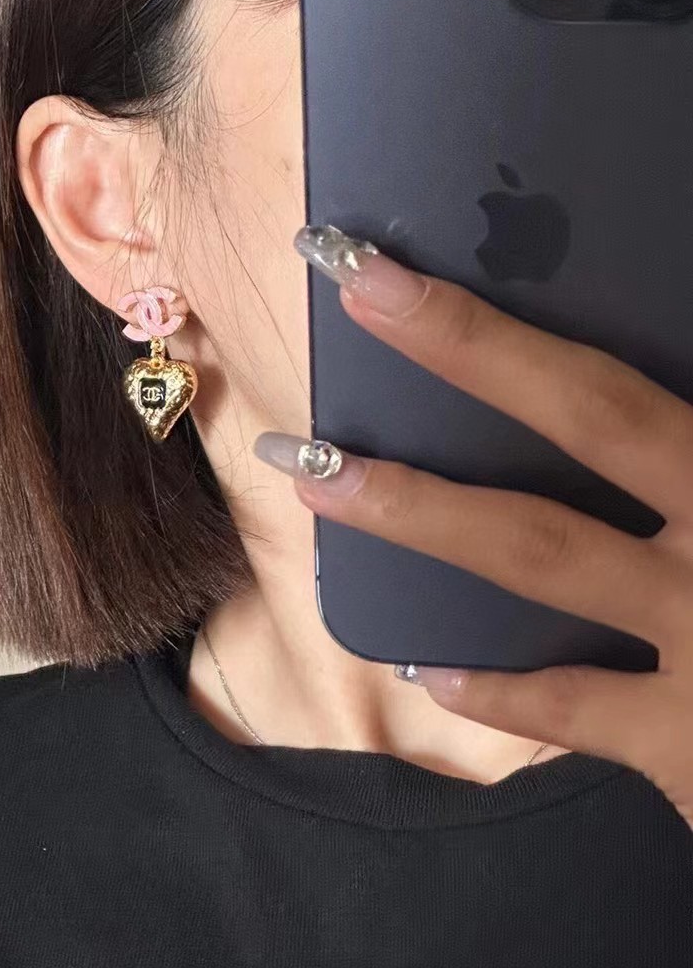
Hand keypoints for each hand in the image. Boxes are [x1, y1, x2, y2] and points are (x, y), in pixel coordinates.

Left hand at [254, 224, 692, 830]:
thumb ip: (683, 437)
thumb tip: (644, 410)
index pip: (630, 368)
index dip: (515, 312)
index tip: (406, 257)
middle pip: (592, 412)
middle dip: (466, 344)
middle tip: (352, 278)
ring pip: (544, 552)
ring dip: (418, 506)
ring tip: (312, 473)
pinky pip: (576, 709)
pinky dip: (500, 688)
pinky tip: (424, 663)